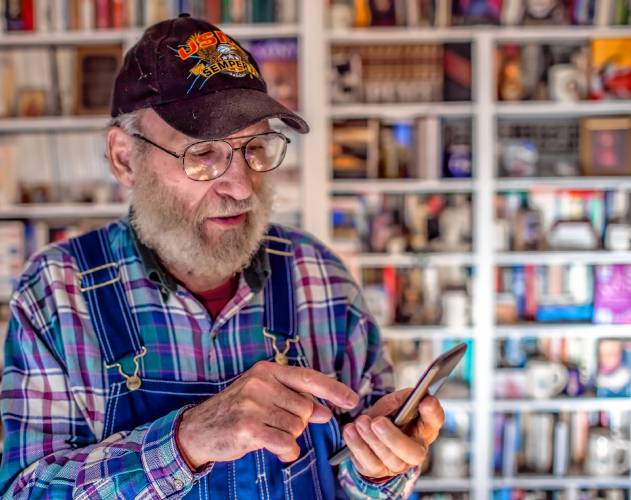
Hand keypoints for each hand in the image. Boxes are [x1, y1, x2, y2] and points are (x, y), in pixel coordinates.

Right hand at [177, 361, 358, 467]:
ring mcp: (254, 404)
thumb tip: (327, 413)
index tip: (353, 400)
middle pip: (305, 408)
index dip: (334, 390)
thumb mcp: (264, 397)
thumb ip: (295, 400)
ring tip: (266, 433)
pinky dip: (286, 451)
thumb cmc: (236, 411)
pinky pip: (286, 443)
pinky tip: (273, 448)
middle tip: (275, 423)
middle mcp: (261, 383)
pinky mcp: (249, 427)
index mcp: (267, 370)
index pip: (308, 378)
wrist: (198, 429)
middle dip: (298, 422)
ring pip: (296, 427)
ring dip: (288, 437)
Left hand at [342, 389, 444, 479]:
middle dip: (394, 438)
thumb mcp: (394, 403)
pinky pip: (369, 463)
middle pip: (413, 452)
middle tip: (377, 422)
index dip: (433, 413)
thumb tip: (411, 395)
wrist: (370, 434)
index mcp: (423, 429)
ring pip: (390, 459)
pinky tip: (350, 431)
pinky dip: (358, 446)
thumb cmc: (387, 416)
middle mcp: (415, 450)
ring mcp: (397, 464)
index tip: (425, 401)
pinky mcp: (378, 470)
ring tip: (361, 422)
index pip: (435, 422)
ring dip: (372, 440)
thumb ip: (401, 400)